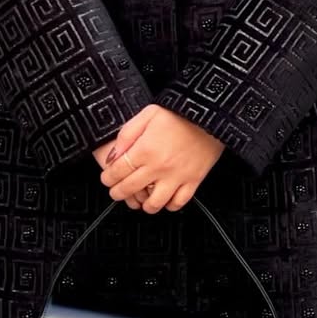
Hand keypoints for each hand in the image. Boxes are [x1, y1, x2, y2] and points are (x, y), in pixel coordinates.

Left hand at [99, 105, 223, 213]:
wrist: (210, 114)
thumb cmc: (179, 112)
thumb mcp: (147, 114)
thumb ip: (127, 134)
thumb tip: (113, 155)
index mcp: (145, 149)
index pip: (118, 172)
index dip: (108, 179)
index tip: (107, 179)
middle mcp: (159, 167)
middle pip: (130, 189)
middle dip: (117, 193)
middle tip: (116, 191)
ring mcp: (177, 176)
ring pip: (154, 203)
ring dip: (143, 205)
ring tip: (140, 200)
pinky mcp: (193, 180)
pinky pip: (178, 202)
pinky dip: (169, 205)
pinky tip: (164, 199)